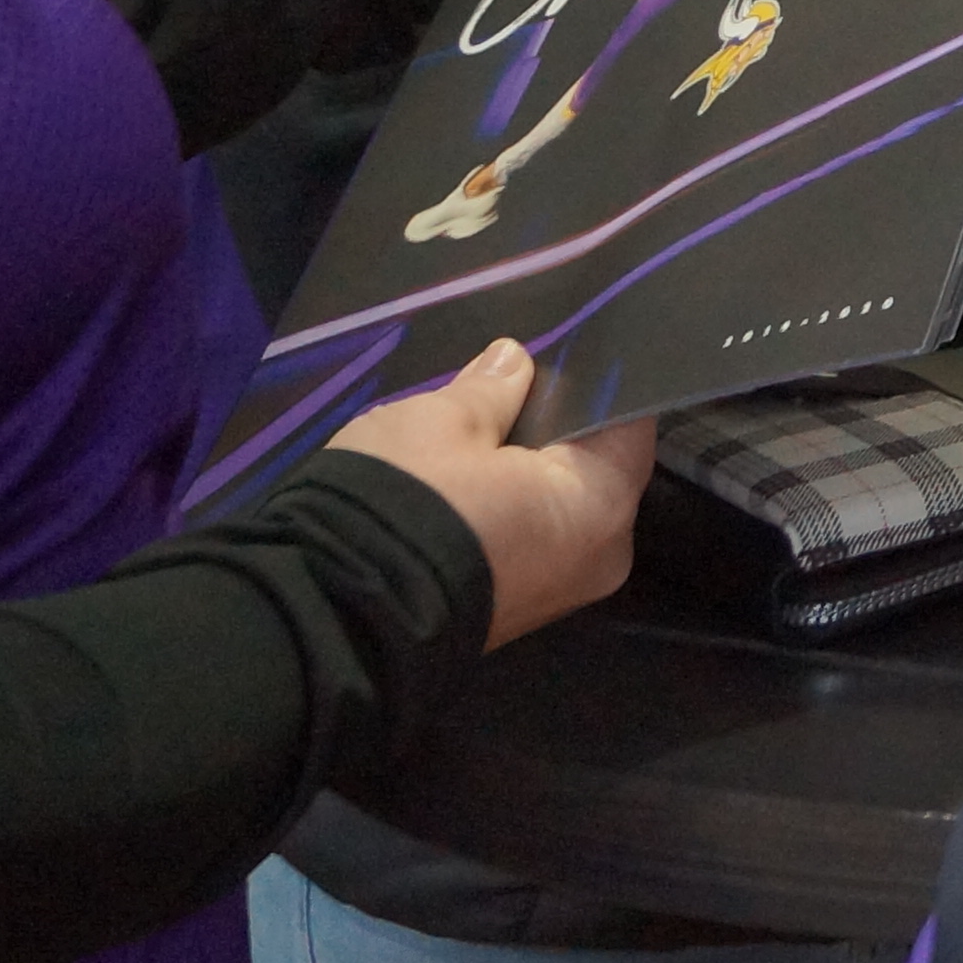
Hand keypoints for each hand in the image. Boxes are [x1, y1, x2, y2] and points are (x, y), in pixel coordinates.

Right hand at [331, 341, 655, 647]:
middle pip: (592, 463)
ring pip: (557, 503)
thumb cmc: (410, 502)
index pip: (627, 418)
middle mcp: (601, 555)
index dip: (593, 378)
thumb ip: (490, 389)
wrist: (335, 613)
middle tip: (510, 384)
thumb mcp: (442, 421)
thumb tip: (513, 361)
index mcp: (604, 504)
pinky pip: (529, 537)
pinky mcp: (514, 611)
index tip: (558, 349)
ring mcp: (558, 592)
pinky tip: (465, 477)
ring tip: (481, 425)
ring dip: (524, 468)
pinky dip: (507, 506)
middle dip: (555, 426)